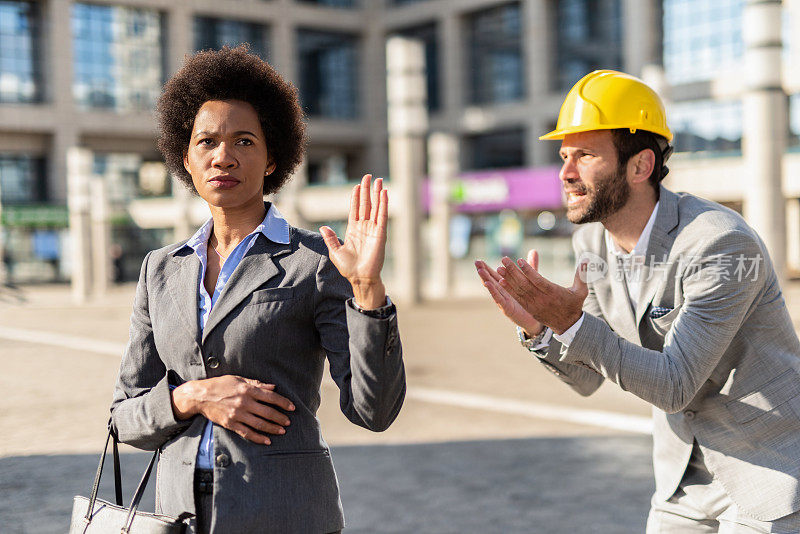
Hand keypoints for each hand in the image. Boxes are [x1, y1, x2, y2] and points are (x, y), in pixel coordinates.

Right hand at [171, 375, 294, 444]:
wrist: (201, 396)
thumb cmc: (221, 385)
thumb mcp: (239, 379)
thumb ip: (256, 384)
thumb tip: (273, 387)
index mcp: (247, 390)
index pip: (270, 397)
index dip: (283, 402)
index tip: (292, 407)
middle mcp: (243, 402)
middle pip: (267, 412)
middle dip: (280, 418)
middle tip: (289, 421)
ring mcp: (237, 414)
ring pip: (259, 424)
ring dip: (272, 428)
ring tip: (282, 431)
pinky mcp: (230, 424)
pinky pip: (247, 433)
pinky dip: (258, 438)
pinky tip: (267, 440)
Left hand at [320, 174, 387, 308]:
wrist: (360, 278)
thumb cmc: (348, 268)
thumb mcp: (335, 252)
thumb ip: (330, 239)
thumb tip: (322, 227)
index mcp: (353, 229)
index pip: (355, 208)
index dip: (356, 197)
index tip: (357, 185)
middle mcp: (364, 226)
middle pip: (366, 204)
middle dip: (367, 190)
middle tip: (368, 176)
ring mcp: (373, 229)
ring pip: (375, 207)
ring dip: (377, 193)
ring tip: (378, 180)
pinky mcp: (380, 233)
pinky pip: (382, 216)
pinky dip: (383, 204)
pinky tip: (384, 193)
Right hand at [475, 250, 543, 335]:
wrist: (536, 319)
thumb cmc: (530, 300)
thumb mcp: (531, 281)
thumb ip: (531, 266)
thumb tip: (534, 250)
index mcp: (506, 286)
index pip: (494, 275)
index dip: (486, 268)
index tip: (479, 261)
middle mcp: (502, 292)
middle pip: (491, 280)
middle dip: (483, 272)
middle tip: (476, 263)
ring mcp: (503, 300)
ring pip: (493, 288)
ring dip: (486, 279)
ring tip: (480, 271)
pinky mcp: (507, 308)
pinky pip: (499, 298)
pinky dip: (493, 291)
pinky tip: (488, 284)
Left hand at [497, 257, 587, 334]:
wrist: (567, 325)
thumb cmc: (574, 304)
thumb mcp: (581, 291)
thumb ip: (582, 275)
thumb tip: (586, 260)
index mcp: (554, 293)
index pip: (538, 281)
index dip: (529, 271)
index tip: (520, 260)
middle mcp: (542, 300)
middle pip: (525, 284)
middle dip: (513, 271)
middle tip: (504, 259)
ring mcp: (534, 305)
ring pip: (519, 291)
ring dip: (508, 279)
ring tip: (499, 268)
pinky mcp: (529, 309)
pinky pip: (517, 298)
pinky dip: (509, 290)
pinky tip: (501, 281)